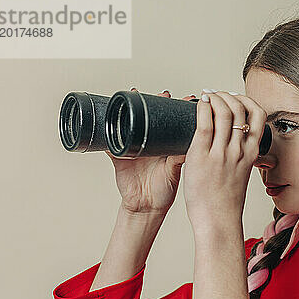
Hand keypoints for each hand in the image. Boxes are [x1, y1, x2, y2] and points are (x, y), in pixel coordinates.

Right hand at [106, 88, 195, 215]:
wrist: (147, 206)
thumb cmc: (164, 189)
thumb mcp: (175, 170)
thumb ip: (180, 157)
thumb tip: (192, 142)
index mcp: (166, 144)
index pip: (173, 121)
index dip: (179, 108)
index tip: (188, 97)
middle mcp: (150, 142)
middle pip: (151, 116)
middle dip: (156, 101)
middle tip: (164, 92)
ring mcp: (133, 147)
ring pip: (130, 123)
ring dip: (131, 108)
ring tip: (136, 92)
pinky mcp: (118, 156)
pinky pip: (109, 143)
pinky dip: (107, 134)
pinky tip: (106, 120)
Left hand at [182, 90, 266, 231]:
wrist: (219, 221)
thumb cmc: (226, 202)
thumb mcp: (240, 174)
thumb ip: (238, 158)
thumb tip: (229, 146)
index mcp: (250, 153)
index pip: (257, 115)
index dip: (246, 100)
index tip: (234, 98)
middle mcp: (239, 150)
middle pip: (240, 109)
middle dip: (227, 95)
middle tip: (215, 94)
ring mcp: (222, 153)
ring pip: (224, 112)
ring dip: (214, 97)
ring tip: (205, 96)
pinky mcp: (203, 158)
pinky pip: (205, 125)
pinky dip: (202, 108)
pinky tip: (197, 104)